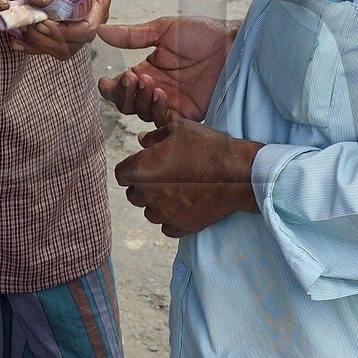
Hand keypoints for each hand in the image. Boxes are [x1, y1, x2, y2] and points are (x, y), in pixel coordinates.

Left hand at [11, 0, 108, 57]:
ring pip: (62, 48)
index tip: (43, 23)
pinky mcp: (65, 26)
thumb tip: (35, 1)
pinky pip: (52, 43)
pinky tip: (17, 42)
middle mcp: (92, 17)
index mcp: (98, 2)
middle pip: (73, 44)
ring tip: (21, 32)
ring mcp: (78, 24)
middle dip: (48, 40)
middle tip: (29, 26)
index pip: (87, 29)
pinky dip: (34, 45)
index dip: (64, 32)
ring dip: (40, 44)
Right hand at [97, 15, 235, 122]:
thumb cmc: (204, 33)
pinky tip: (160, 97)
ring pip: (144, 115)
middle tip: (134, 78)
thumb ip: (132, 36)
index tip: (107, 81)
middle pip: (128, 105)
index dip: (111, 88)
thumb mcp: (164, 30)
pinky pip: (166, 122)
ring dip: (142, 101)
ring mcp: (173, 103)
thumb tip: (101, 31)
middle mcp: (157, 89)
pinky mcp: (189, 113)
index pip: (121, 87)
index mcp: (148, 70)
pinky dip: (158, 114)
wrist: (233, 43)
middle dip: (125, 94)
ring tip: (152, 84)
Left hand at [115, 117, 260, 236]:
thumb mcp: (179, 130)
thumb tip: (142, 139)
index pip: (120, 174)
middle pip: (133, 195)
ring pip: (149, 212)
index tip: (145, 164)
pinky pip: (166, 226)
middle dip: (143, 186)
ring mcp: (163, 214)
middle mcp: (147, 194)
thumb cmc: (207, 147)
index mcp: (141, 169)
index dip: (131, 168)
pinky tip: (185, 205)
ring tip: (176, 191)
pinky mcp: (179, 227)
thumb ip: (155, 136)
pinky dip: (172, 218)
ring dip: (157, 203)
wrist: (237, 174)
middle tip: (163, 176)